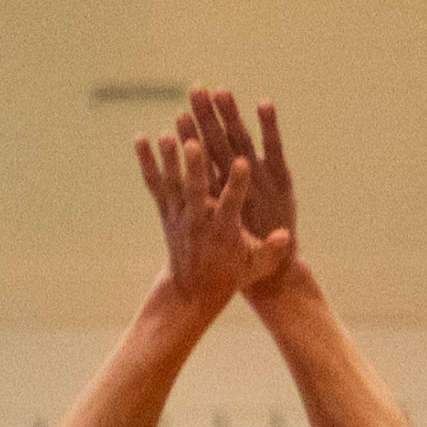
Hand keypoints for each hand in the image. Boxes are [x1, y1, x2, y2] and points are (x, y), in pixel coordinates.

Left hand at [135, 102, 290, 312]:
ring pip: (172, 184)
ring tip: (164, 134)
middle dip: (194, 167)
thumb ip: (271, 251)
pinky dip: (148, 162)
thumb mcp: (255, 267)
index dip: (236, 185)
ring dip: (168, 159)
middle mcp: (198, 222)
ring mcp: (179, 216)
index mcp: (223, 231)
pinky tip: (141, 138)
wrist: (191, 292)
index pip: (232, 205)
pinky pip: (155, 184)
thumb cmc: (230, 274)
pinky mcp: (166, 212)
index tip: (243, 163)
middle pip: (196, 190)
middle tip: (192, 142)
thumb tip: (285, 236)